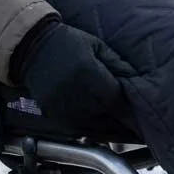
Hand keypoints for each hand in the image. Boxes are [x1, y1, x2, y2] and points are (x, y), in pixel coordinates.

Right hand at [11, 19, 134, 129]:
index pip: (115, 98)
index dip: (129, 108)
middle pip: (107, 115)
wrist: (32, 47)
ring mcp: (62, 106)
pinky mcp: (53, 114)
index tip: (141, 112)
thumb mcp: (96, 45)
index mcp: (87, 72)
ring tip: (124, 131)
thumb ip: (117, 63)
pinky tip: (103, 128)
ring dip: (110, 129)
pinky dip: (92, 129)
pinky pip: (78, 129)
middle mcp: (74, 92)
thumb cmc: (69, 43)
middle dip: (122, 120)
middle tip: (137, 125)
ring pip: (94, 127)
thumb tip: (138, 79)